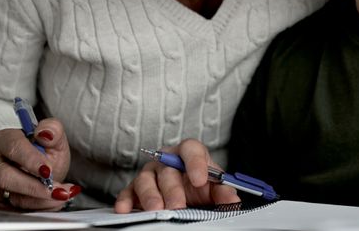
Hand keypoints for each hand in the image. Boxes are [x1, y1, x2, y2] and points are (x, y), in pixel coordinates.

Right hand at [0, 118, 79, 210]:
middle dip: (35, 187)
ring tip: (63, 195)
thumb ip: (52, 129)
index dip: (31, 160)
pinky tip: (55, 203)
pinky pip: (17, 211)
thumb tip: (46, 133)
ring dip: (41, 201)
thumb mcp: (48, 137)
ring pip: (12, 198)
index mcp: (4, 141)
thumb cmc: (35, 151)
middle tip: (58, 190)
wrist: (21, 165)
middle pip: (6, 177)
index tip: (48, 170)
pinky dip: (40, 209)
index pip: (13, 148)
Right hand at [115, 139, 239, 212]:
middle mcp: (166, 161)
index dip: (195, 163)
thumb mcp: (213, 187)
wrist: (185, 191)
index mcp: (187, 154)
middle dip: (173, 189)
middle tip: (178, 205)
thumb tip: (232, 201)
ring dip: (151, 196)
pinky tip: (126, 208)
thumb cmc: (198, 185)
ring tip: (157, 209)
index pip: (190, 149)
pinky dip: (125, 200)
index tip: (201, 179)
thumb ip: (223, 191)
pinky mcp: (135, 188)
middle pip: (167, 169)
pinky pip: (128, 192)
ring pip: (146, 179)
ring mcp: (149, 174)